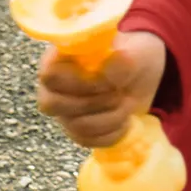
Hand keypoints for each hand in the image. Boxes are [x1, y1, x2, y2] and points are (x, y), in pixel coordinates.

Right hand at [37, 30, 166, 147]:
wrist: (141, 76)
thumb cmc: (131, 55)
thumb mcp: (134, 51)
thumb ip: (122, 60)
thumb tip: (108, 72)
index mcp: (61, 55)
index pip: (50, 75)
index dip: (78, 83)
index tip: (109, 82)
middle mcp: (54, 83)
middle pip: (52, 105)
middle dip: (94, 102)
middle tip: (120, 92)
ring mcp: (63, 109)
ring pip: (74, 125)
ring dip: (109, 118)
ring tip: (128, 103)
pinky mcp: (75, 129)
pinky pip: (86, 140)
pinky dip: (111, 133)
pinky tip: (126, 121)